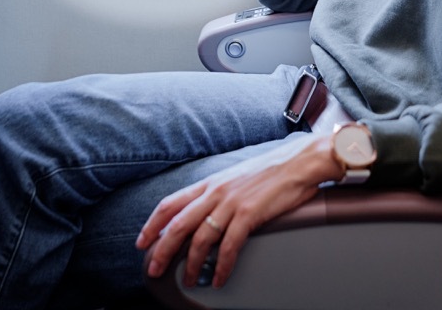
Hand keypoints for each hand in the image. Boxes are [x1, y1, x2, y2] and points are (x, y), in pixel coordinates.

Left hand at [136, 133, 341, 288]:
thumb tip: (204, 210)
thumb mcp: (235, 177)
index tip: (142, 241)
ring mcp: (231, 202)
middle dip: (162, 249)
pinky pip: (229, 245)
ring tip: (190, 279)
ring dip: (192, 263)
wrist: (299, 161)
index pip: (170, 203)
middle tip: (154, 269)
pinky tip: (220, 277)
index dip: (152, 224)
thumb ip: (218, 193)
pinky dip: (222, 265)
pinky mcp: (249, 213)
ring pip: (200, 238)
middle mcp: (215, 192)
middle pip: (178, 224)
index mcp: (209, 183)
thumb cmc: (271, 170)